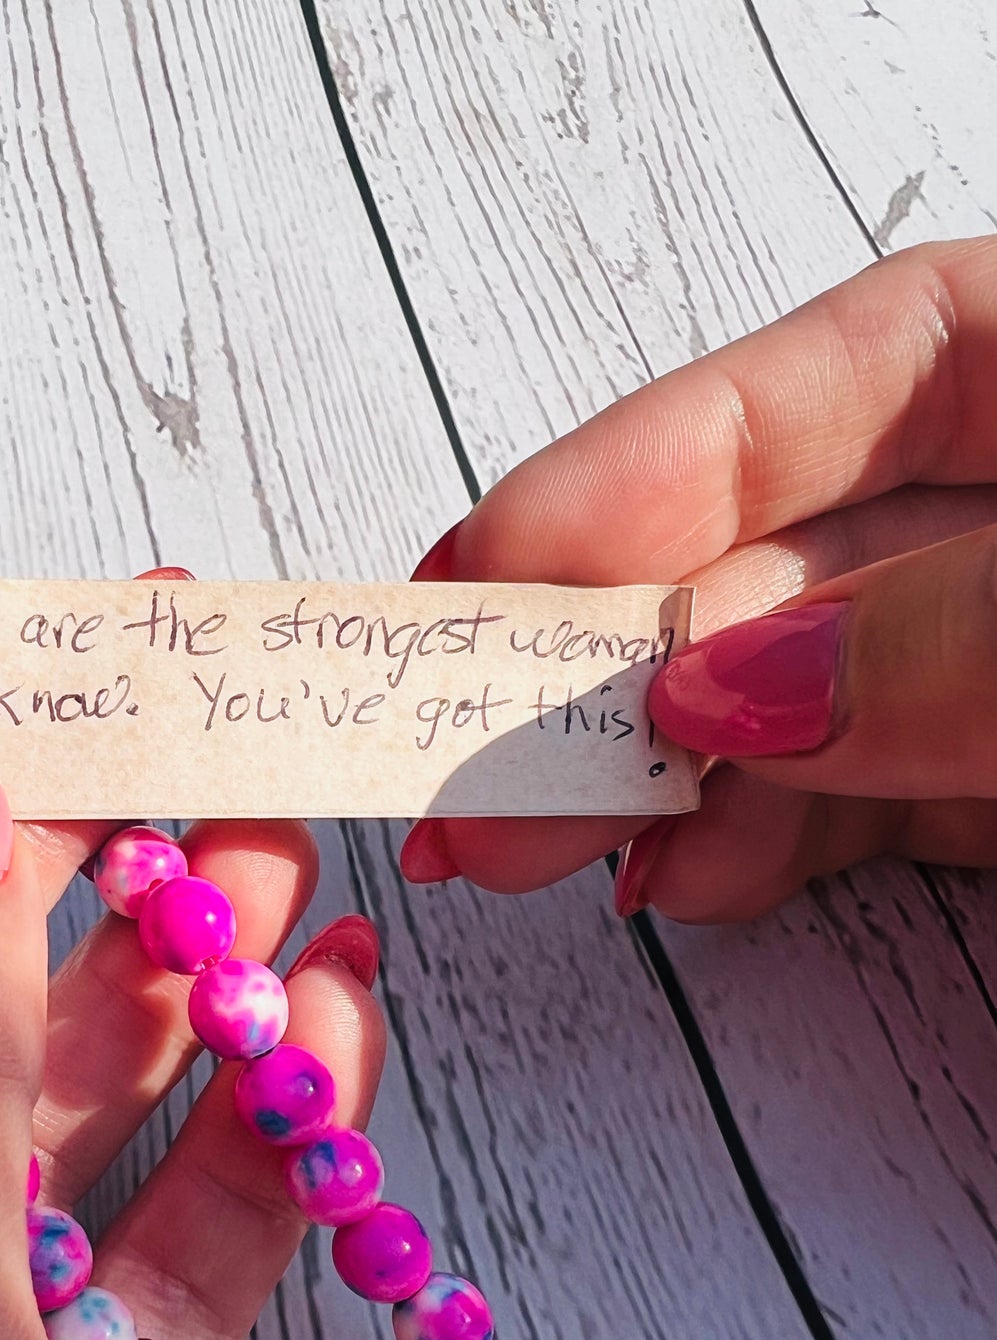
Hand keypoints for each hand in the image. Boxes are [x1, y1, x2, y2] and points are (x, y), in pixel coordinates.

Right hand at [401, 236, 996, 920]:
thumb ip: (952, 636)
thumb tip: (733, 688)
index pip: (841, 374)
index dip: (649, 463)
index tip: (500, 565)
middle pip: (785, 553)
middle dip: (617, 656)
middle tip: (479, 756)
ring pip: (803, 699)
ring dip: (660, 773)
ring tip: (536, 841)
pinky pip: (869, 801)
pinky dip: (766, 844)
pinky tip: (683, 875)